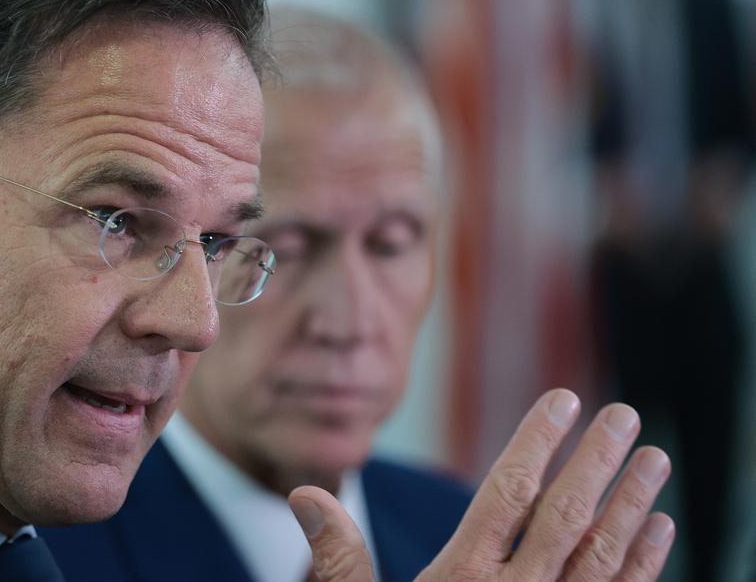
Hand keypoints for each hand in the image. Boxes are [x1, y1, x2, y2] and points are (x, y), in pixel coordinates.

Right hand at [291, 389, 673, 580]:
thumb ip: (339, 558)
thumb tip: (305, 493)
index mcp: (463, 580)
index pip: (509, 493)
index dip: (538, 443)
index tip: (563, 402)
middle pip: (566, 516)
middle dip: (598, 462)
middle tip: (624, 416)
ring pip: (604, 555)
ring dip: (634, 504)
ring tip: (656, 460)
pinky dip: (645, 564)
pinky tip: (661, 530)